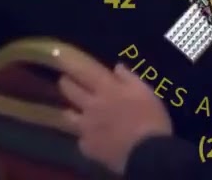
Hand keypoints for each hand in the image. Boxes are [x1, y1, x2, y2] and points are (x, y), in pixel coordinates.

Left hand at [58, 60, 173, 175]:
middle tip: (66, 82)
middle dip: (66, 83)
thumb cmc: (151, 120)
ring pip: (68, 115)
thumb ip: (129, 78)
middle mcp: (91, 104)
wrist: (149, 154)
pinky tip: (93, 141)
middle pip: (69, 90)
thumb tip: (117, 66)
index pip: (82, 71)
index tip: (59, 57)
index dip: (69, 63)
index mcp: (107, 89)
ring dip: (70, 112)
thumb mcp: (146, 93)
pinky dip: (87, 139)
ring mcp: (86, 126)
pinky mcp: (87, 146)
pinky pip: (81, 140)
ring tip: (74, 113)